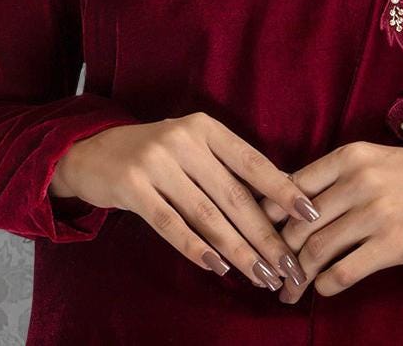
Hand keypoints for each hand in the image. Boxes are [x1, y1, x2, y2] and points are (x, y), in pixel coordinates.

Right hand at [49, 112, 319, 290]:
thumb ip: (227, 168)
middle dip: (265, 234)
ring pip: (207, 214)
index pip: (253, 162)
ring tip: (261, 275)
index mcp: (207, 128)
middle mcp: (184, 140)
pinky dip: (196, 247)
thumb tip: (279, 201)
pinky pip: (169, 224)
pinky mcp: (131, 186)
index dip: (283, 189)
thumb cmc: (157, 154)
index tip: (310, 214)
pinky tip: (218, 267)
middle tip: (288, 265)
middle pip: (234, 195)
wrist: (92, 150)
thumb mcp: (193, 147)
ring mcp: (156, 162)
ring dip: (238, 249)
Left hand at [258, 139, 402, 302]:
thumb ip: (341, 178)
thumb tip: (297, 204)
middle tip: (271, 272)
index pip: (292, 187)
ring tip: (289, 291)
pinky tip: (323, 289)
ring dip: (297, 276)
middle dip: (279, 253)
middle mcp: (359, 180)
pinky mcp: (395, 243)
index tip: (259, 235)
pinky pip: (345, 271)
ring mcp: (377, 212)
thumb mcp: (379, 161)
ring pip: (317, 250)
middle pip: (299, 223)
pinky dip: (327, 285)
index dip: (270, 216)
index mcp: (352, 156)